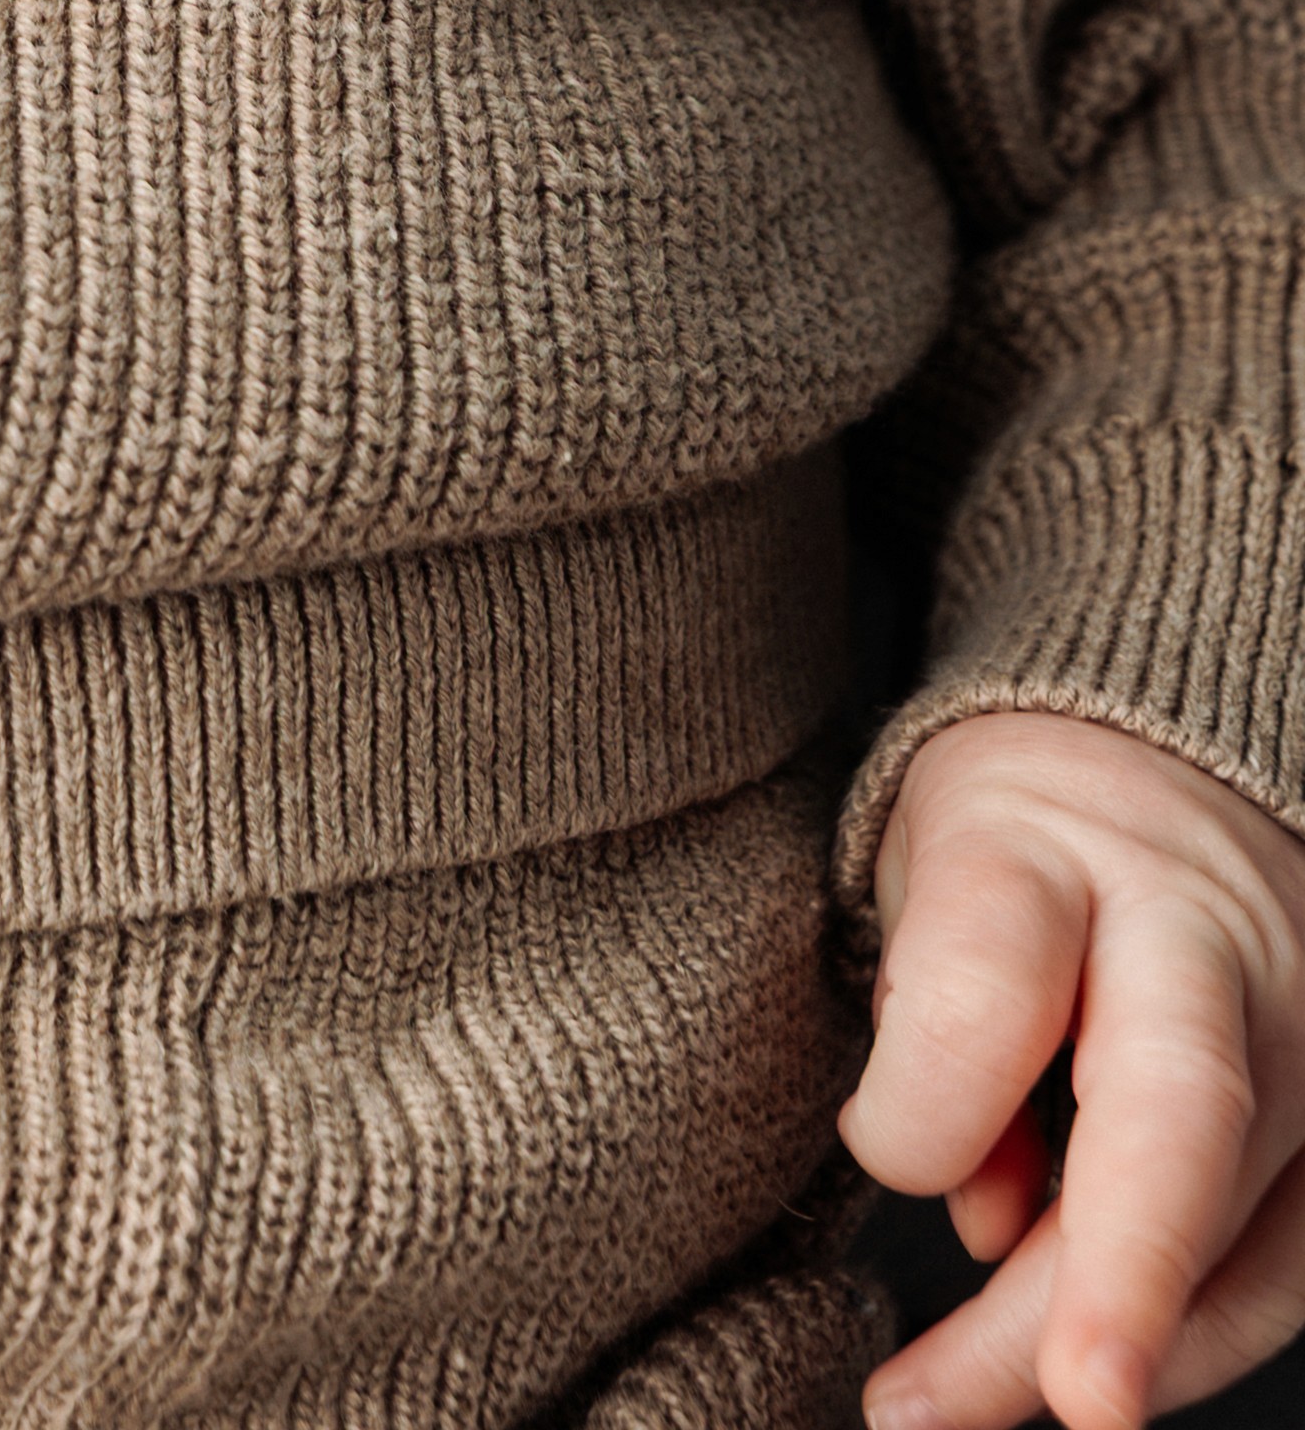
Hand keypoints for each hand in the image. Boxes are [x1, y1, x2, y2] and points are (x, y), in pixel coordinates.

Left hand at [847, 713, 1304, 1429]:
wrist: (1171, 775)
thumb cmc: (1022, 837)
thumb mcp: (930, 869)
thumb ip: (936, 1026)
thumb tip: (982, 1220)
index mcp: (1055, 841)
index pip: (995, 969)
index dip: (929, 1090)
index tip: (879, 1146)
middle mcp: (1208, 933)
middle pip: (1180, 1102)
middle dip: (1130, 1268)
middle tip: (1080, 1400)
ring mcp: (1304, 1029)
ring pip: (1245, 1223)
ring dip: (1120, 1349)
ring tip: (941, 1405)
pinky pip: (1288, 1267)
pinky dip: (1186, 1342)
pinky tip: (1070, 1373)